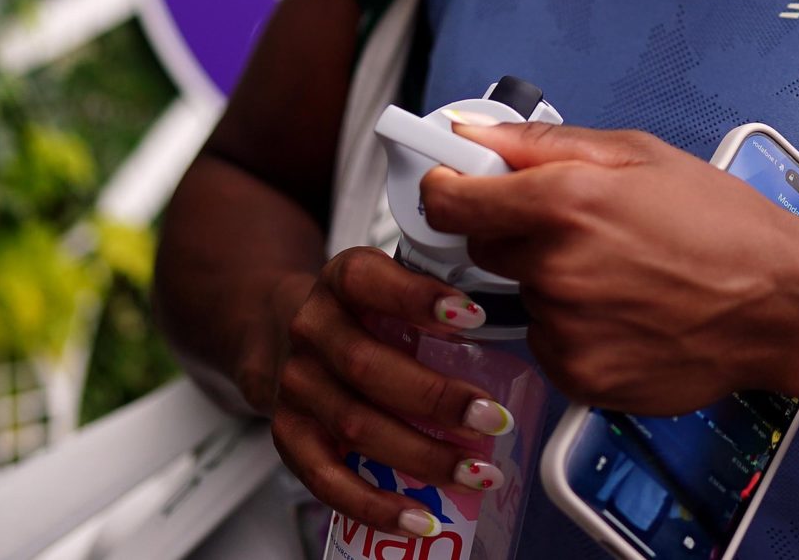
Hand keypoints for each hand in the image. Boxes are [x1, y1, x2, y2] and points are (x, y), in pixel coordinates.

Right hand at [257, 247, 516, 536]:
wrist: (284, 331)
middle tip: (493, 419)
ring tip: (477, 473)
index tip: (474, 317)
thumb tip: (514, 323)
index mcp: (342, 280)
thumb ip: (436, 301)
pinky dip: (375, 506)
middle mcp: (311, 329)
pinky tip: (419, 518)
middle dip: (436, 399)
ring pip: (355, 426)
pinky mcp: (289, 435)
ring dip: (422, 456)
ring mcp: (296, 385)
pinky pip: (328, 480)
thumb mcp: (391, 285)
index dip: (417, 299)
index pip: (369, 281)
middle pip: (367, 366)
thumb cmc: (362, 312)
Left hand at [421, 124, 798, 412]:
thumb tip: (473, 134)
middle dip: (517, 235)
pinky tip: (627, 315)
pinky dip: (576, 331)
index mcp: (563, 204)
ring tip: (622, 278)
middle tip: (581, 231)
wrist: (779, 305)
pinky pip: (550, 345)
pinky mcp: (579, 378)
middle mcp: (553, 271)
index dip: (449, 191)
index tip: (457, 190)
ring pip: (525, 300)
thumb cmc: (722, 224)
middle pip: (486, 250)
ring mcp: (564, 331)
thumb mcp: (639, 155)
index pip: (451, 202)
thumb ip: (544, 143)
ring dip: (553, 286)